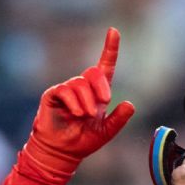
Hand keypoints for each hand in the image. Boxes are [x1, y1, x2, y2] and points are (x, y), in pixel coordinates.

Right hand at [24, 27, 135, 177]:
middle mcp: (82, 87)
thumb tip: (130, 104)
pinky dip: (73, 102)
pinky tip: (76, 114)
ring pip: (80, 83)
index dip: (110, 48)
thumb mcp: (106, 132)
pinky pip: (65, 90)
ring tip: (85, 116)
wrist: (63, 152)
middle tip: (104, 102)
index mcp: (97, 93)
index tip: (114, 31)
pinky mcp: (53, 94)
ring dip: (86, 101)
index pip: (105, 66)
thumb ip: (119, 119)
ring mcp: (67, 89)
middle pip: (94, 72)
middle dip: (101, 86)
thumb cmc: (83, 140)